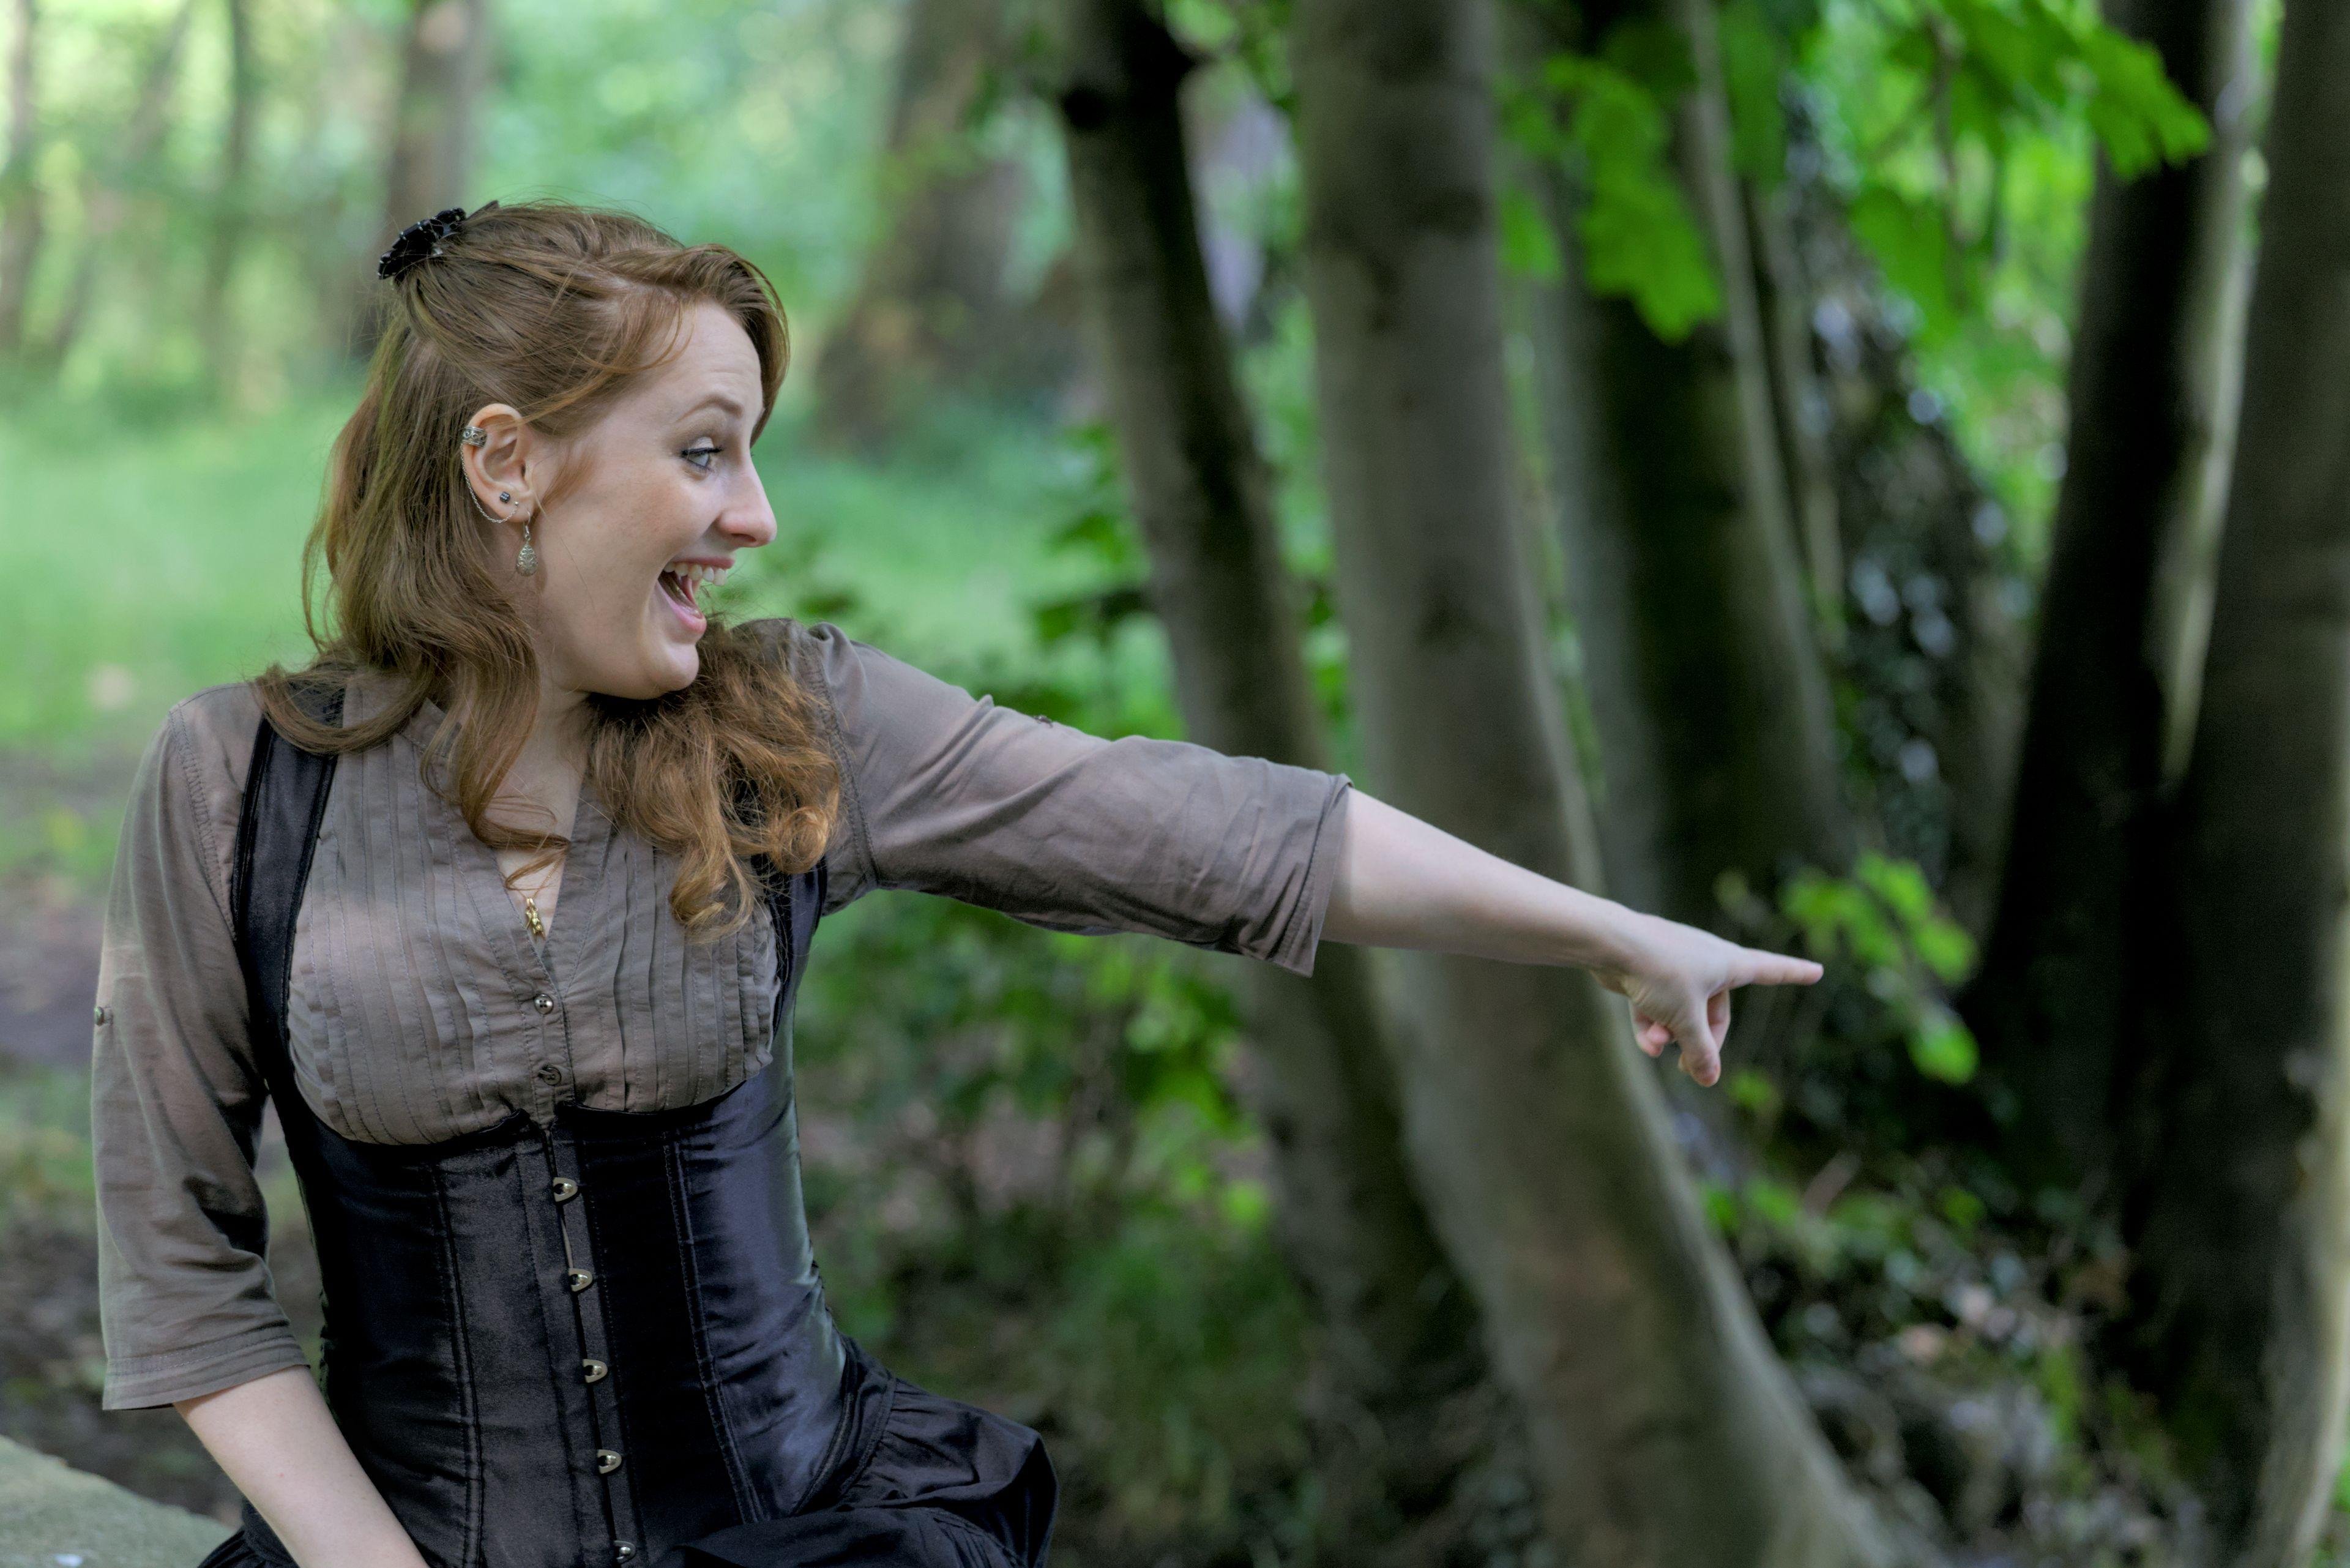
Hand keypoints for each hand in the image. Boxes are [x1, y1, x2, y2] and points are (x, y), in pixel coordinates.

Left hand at [1589, 911, 1823, 1086]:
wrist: (1610, 944)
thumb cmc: (1659, 973)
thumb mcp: (1686, 1020)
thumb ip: (1700, 1052)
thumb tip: (1709, 1080)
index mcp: (1728, 963)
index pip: (1771, 970)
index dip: (1795, 973)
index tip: (1818, 970)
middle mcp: (1706, 961)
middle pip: (1714, 1011)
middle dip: (1700, 1041)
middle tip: (1689, 1070)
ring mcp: (1675, 965)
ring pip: (1680, 1011)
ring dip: (1671, 1034)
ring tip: (1655, 1046)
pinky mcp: (1647, 972)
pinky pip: (1656, 1005)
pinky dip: (1651, 1023)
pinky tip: (1644, 1041)